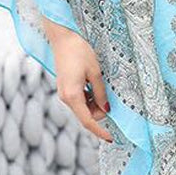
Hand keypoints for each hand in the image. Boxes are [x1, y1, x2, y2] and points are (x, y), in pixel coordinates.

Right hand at [43, 18, 113, 142]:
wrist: (63, 37)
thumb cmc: (79, 51)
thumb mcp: (95, 72)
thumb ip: (101, 93)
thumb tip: (106, 109)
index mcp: (72, 96)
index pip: (87, 121)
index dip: (100, 131)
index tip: (112, 138)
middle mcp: (65, 97)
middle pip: (85, 115)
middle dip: (100, 113)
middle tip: (112, 100)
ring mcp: (64, 92)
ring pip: (82, 107)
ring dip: (95, 104)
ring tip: (103, 87)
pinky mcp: (65, 86)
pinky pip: (79, 99)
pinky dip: (89, 98)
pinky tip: (95, 84)